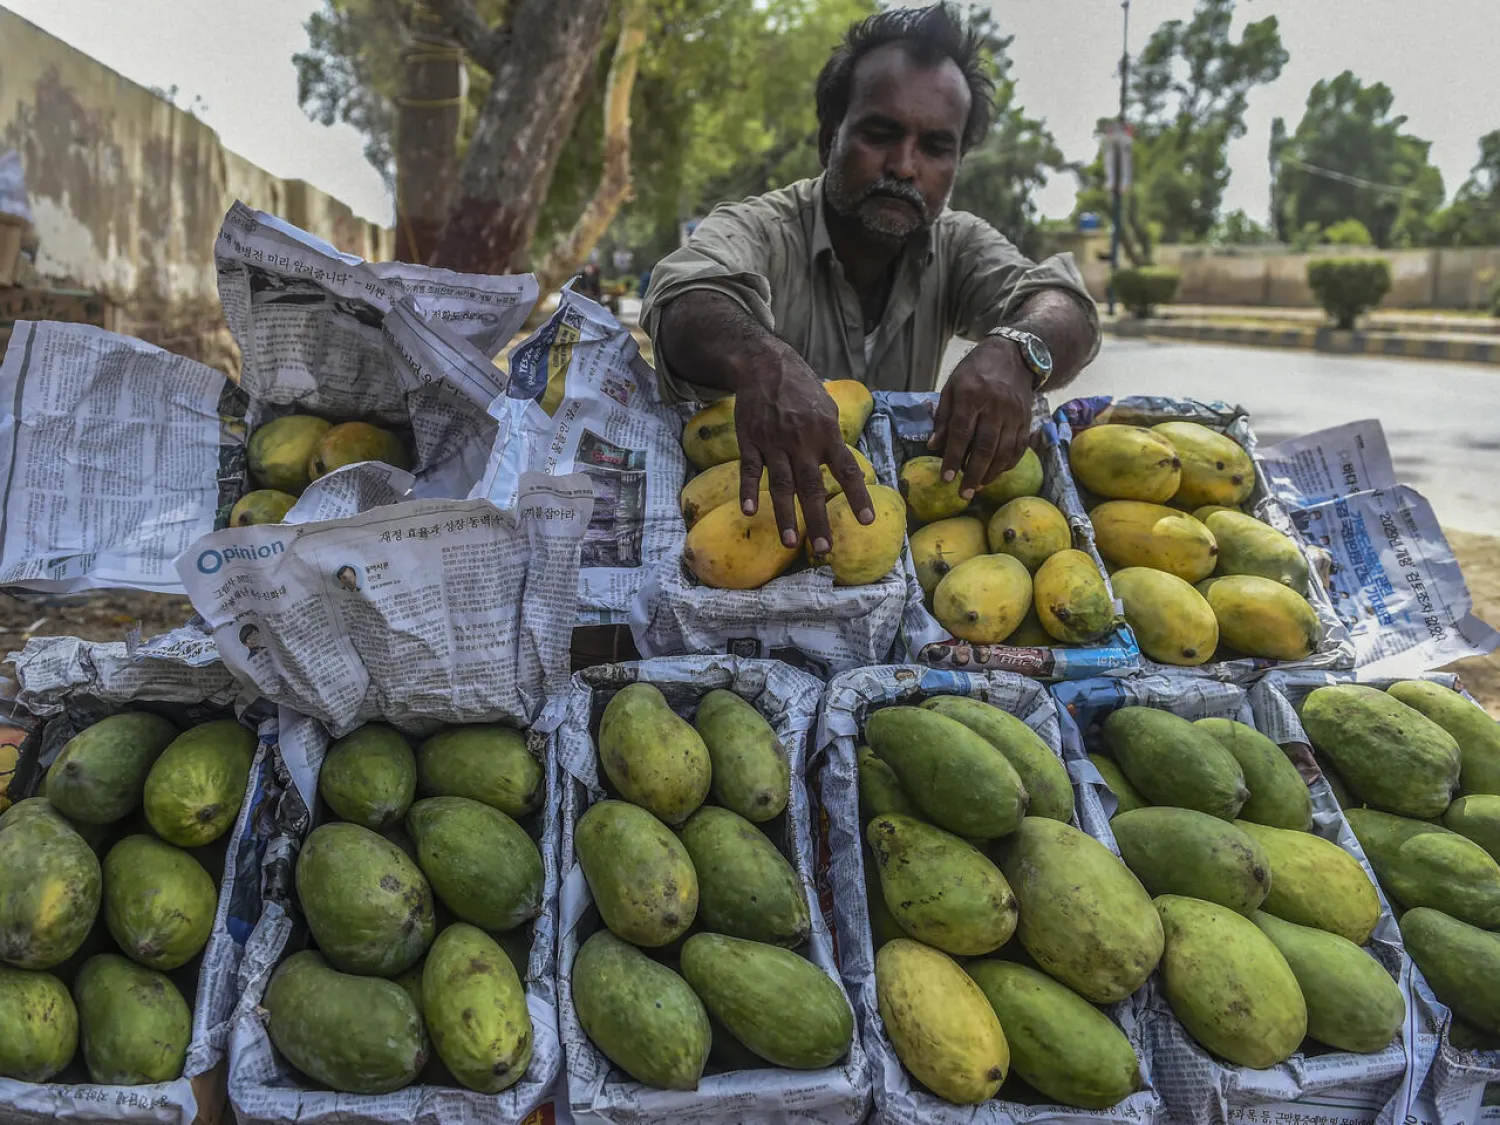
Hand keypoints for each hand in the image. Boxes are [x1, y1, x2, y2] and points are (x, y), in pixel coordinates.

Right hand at [735, 355, 874, 554]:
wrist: (765, 366)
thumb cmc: (801, 389)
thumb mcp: (827, 408)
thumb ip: (834, 439)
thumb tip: (846, 466)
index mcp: (826, 433)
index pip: (846, 470)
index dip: (857, 496)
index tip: (866, 521)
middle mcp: (802, 442)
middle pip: (812, 486)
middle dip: (818, 519)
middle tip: (824, 548)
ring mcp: (774, 443)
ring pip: (781, 485)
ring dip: (786, 515)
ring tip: (792, 542)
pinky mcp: (750, 441)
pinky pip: (749, 470)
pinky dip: (749, 491)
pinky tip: (749, 511)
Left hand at [928, 337, 1033, 497]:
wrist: (1013, 356)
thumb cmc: (975, 372)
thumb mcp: (952, 387)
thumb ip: (943, 417)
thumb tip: (934, 447)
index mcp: (972, 395)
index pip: (962, 433)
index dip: (954, 458)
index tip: (946, 478)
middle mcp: (996, 406)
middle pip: (985, 446)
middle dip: (973, 473)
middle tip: (964, 493)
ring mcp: (1015, 413)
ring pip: (1004, 450)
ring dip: (991, 473)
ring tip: (978, 487)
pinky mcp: (1027, 419)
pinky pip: (1019, 447)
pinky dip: (1008, 464)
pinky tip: (996, 473)